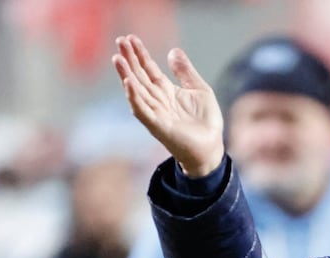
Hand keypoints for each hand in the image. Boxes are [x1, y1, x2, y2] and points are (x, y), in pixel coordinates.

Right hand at [112, 34, 224, 176]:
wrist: (211, 147)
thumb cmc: (206, 121)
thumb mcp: (200, 89)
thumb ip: (186, 72)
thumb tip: (173, 51)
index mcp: (166, 91)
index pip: (149, 69)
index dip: (140, 54)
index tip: (130, 38)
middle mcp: (157, 101)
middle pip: (140, 76)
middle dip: (130, 59)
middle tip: (120, 40)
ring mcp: (156, 113)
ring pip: (137, 91)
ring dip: (126, 75)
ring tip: (118, 59)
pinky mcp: (158, 126)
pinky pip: (143, 110)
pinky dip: (135, 97)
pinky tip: (128, 83)